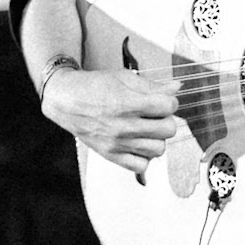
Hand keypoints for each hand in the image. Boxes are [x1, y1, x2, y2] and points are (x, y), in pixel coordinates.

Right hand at [42, 66, 179, 175]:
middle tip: (155, 116)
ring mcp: (117, 143)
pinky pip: (141, 165)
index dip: (169, 102)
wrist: (67, 100)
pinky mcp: (111, 155)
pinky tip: (137, 143)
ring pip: (158, 149)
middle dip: (165, 120)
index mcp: (128, 103)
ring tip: (145, 129)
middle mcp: (123, 126)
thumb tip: (177, 88)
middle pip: (168, 130)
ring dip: (156, 139)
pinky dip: (143, 156)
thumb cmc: (94, 87)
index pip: (169, 106)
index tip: (162, 101)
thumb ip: (153, 86)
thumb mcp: (125, 78)